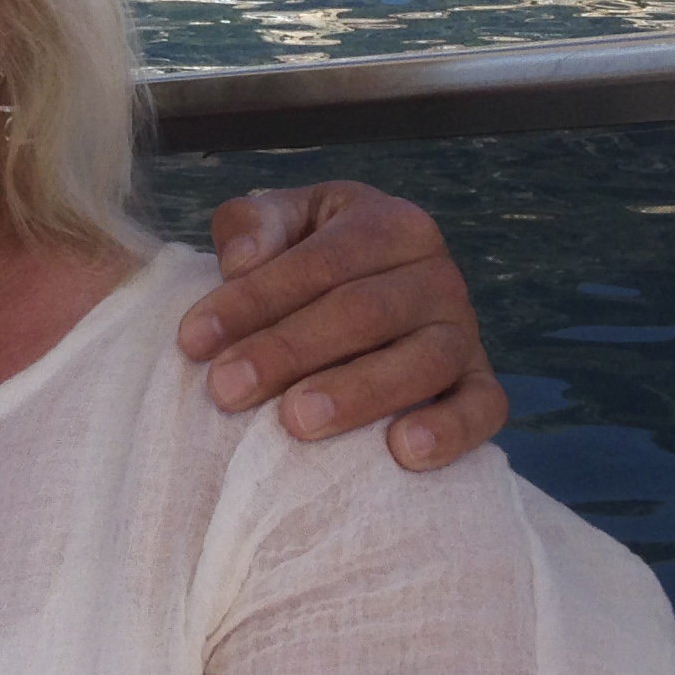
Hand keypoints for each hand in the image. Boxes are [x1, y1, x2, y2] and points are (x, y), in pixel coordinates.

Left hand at [179, 182, 505, 469]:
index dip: (251, 300)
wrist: (375, 291)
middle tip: (226, 389)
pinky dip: (450, 431)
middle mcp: (436, 274)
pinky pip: (483, 408)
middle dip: (286, 352)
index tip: (191, 340)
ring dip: (355, 394)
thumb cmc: (311, 260)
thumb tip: (239, 260)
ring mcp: (465, 332)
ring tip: (294, 422)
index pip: (316, 263)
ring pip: (420, 362)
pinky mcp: (481, 384)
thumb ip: (252, 225)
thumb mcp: (282, 223)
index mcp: (389, 224)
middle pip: (361, 312)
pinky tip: (403, 452)